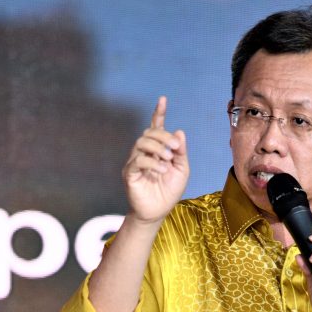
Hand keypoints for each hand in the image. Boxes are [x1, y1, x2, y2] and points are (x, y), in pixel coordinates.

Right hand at [122, 96, 188, 222]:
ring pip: (141, 142)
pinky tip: (162, 170)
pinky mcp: (129, 173)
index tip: (163, 99)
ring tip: (168, 160)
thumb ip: (181, 152)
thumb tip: (179, 132)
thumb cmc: (169, 191)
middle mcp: (144, 152)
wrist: (158, 212)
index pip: (156, 127)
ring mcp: (135, 162)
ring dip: (158, 148)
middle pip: (149, 132)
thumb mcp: (182, 170)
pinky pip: (137, 160)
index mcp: (157, 150)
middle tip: (175, 148)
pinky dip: (152, 162)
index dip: (158, 113)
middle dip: (163, 136)